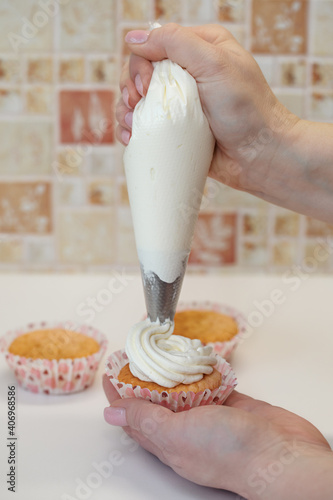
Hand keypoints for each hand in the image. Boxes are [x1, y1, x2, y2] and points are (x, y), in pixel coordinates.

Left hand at [103, 374, 332, 498]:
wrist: (284, 456)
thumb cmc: (232, 453)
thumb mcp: (178, 434)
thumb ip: (146, 421)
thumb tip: (112, 414)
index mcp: (168, 442)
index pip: (134, 416)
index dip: (120, 393)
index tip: (113, 369)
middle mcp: (187, 431)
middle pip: (158, 401)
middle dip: (146, 377)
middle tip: (140, 353)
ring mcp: (211, 418)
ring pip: (186, 391)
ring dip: (177, 372)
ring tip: (167, 351)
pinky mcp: (233, 406)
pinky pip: (214, 384)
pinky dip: (207, 371)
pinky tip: (203, 359)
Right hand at [116, 23, 298, 195]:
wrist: (260, 157)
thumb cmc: (247, 110)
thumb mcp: (214, 64)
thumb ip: (175, 42)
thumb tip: (133, 37)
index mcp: (199, 48)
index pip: (153, 44)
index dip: (141, 64)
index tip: (145, 87)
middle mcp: (188, 74)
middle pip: (140, 73)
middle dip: (129, 89)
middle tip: (135, 106)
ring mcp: (181, 105)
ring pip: (138, 101)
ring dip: (125, 112)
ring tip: (131, 127)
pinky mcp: (177, 132)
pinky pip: (146, 127)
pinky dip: (132, 131)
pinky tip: (131, 139)